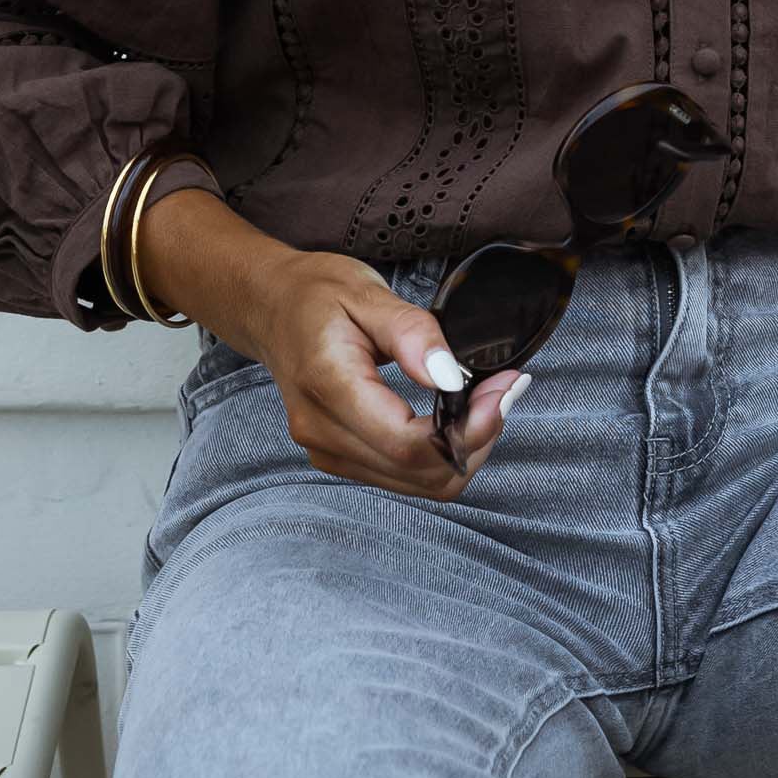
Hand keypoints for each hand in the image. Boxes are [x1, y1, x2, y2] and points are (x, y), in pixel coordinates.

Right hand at [138, 194, 521, 499]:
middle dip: (476, 439)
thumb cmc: (316, 295)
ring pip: (419, 484)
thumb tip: (450, 377)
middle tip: (505, 390)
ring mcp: (328, 451)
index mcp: (327, 386)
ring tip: (488, 401)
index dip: (468, 429)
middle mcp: (322, 432)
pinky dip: (442, 454)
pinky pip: (406, 477)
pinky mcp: (341, 458)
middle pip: (419, 472)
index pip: (407, 442)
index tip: (504, 390)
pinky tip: (459, 417)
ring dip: (465, 450)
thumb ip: (411, 333)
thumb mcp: (366, 293)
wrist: (272, 309)